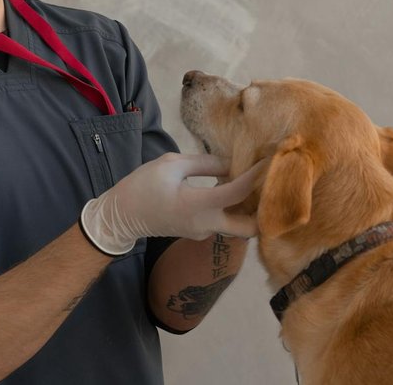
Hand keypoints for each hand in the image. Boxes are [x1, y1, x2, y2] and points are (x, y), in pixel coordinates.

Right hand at [79, 154, 260, 254]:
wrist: (121, 217)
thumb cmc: (142, 186)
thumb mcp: (172, 165)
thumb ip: (205, 163)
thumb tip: (232, 162)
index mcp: (198, 205)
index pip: (238, 192)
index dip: (257, 175)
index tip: (271, 160)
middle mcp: (206, 224)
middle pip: (250, 228)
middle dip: (264, 210)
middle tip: (270, 185)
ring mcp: (203, 232)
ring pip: (238, 226)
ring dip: (249, 209)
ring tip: (255, 183)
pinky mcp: (199, 232)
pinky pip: (224, 222)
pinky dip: (233, 208)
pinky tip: (234, 188)